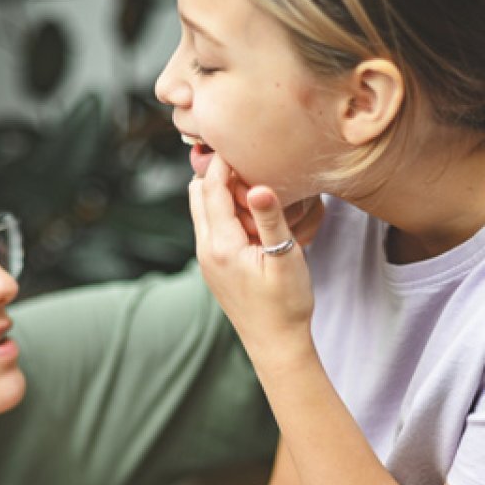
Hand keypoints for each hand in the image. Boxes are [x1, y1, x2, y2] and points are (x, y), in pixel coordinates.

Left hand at [189, 155, 314, 357]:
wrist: (277, 345)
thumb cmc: (287, 304)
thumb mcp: (285, 257)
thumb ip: (270, 218)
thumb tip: (257, 185)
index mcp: (220, 245)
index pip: (211, 188)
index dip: (223, 161)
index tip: (239, 139)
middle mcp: (205, 250)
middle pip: (197, 195)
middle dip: (217, 174)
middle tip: (247, 161)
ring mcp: (206, 260)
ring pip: (201, 210)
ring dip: (218, 193)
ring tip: (250, 184)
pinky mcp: (213, 268)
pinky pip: (209, 227)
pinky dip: (221, 211)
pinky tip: (248, 213)